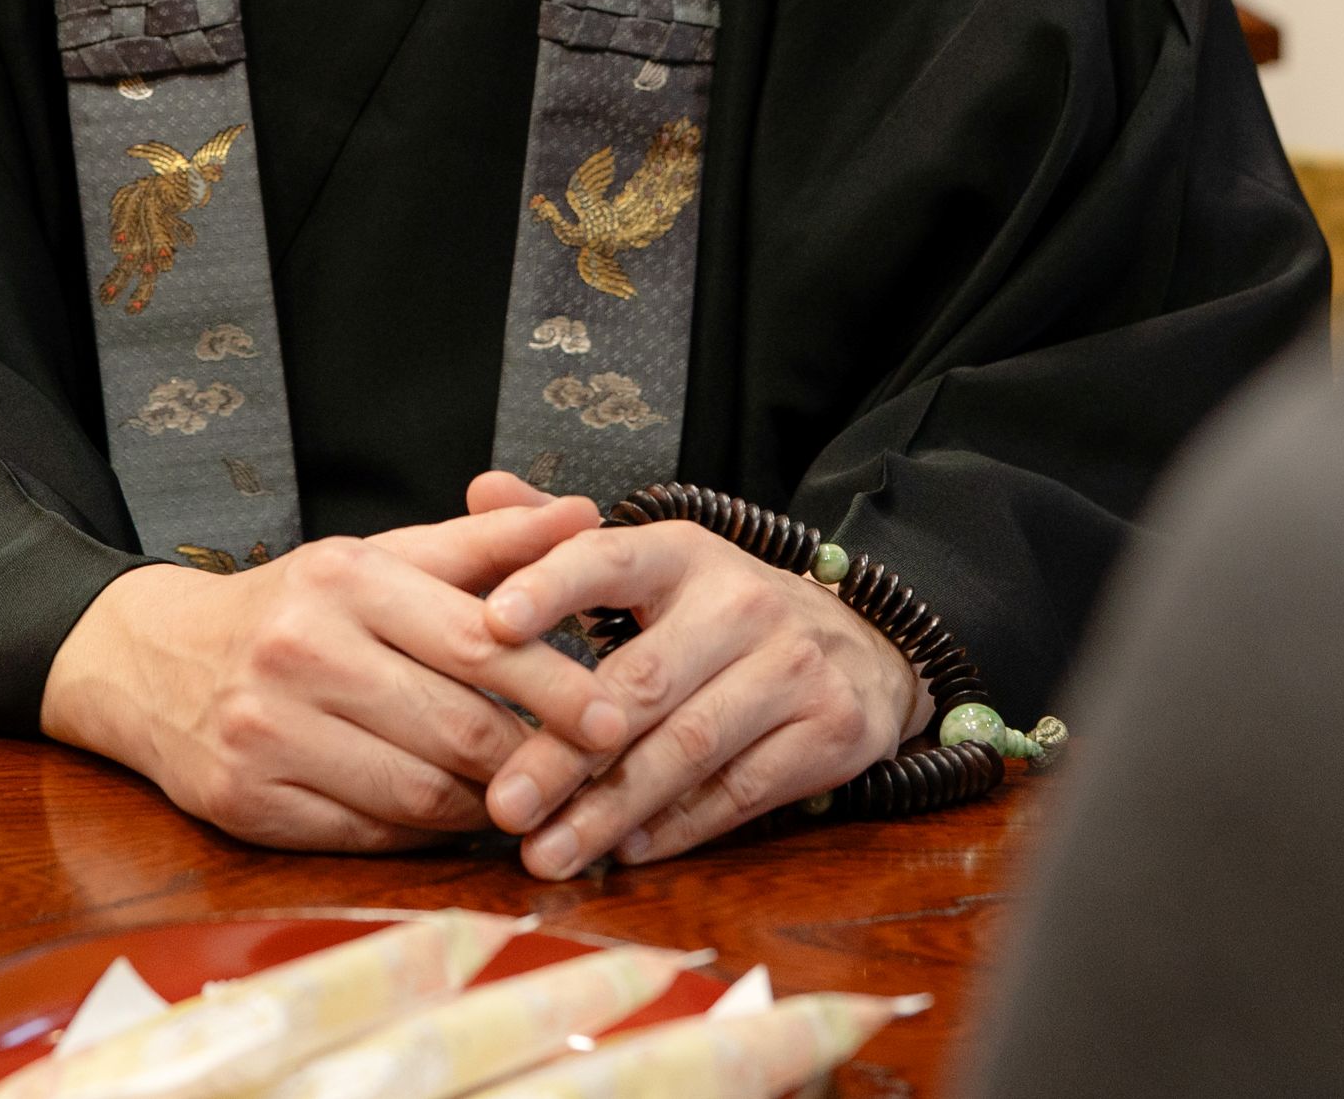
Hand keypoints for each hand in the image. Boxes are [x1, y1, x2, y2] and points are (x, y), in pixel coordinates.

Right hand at [38, 489, 628, 852]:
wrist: (151, 658)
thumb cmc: (294, 607)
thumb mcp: (381, 556)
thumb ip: (486, 543)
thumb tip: (584, 515)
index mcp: (345, 579)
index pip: (478, 641)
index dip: (555, 687)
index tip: (612, 718)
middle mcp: (301, 650)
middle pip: (456, 727)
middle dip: (532, 760)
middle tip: (584, 775)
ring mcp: (266, 730)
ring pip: (417, 792)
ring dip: (484, 805)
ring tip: (520, 797)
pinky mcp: (244, 800)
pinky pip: (367, 834)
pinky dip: (423, 834)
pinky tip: (449, 818)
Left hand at [467, 477, 929, 876]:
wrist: (861, 646)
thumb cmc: (719, 613)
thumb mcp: (655, 563)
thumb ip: (562, 539)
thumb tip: (481, 489)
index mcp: (683, 553)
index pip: (609, 558)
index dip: (550, 587)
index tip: (491, 625)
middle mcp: (741, 603)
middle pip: (641, 684)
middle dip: (563, 753)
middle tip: (501, 805)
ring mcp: (793, 667)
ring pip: (687, 749)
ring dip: (609, 811)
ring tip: (544, 853)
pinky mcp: (830, 730)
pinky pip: (737, 792)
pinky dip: (675, 828)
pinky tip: (621, 852)